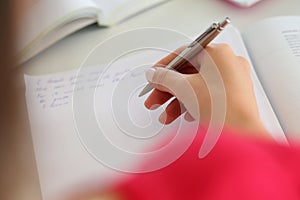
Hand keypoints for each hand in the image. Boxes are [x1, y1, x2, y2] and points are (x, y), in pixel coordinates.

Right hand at [144, 43, 267, 134]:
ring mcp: (233, 81)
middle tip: (154, 99)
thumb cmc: (222, 107)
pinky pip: (208, 96)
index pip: (184, 53)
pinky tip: (185, 116)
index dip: (165, 66)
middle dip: (168, 89)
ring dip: (177, 101)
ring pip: (197, 87)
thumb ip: (164, 77)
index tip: (154, 76)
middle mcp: (228, 64)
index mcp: (219, 53)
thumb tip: (155, 74)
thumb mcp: (184, 87)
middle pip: (189, 73)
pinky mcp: (234, 97)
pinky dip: (193, 105)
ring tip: (166, 116)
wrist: (243, 135)